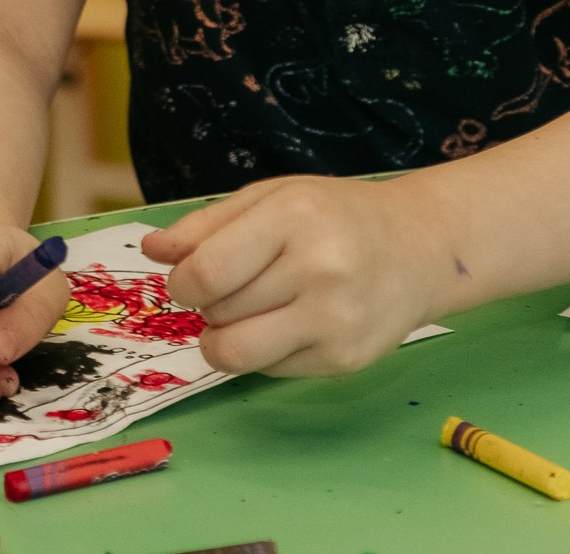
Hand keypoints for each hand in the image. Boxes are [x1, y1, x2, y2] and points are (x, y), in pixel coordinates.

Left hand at [143, 175, 451, 376]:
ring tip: (245, 313)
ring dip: (223, 338)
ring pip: (237, 353)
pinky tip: (288, 323)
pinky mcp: (346, 359)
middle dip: (207, 306)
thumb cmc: (335, 216)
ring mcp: (336, 321)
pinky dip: (263, 351)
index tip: (191, 278)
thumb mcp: (270, 198)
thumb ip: (205, 225)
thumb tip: (150, 251)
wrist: (419, 247)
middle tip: (231, 288)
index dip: (182, 283)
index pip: (206, 274)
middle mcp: (319, 271)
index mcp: (294, 218)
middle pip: (217, 313)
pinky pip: (269, 370)